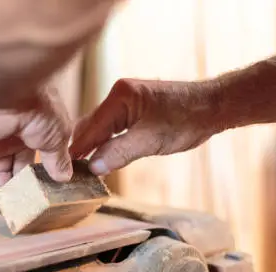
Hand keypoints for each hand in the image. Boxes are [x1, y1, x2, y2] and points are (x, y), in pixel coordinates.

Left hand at [0, 86, 73, 211]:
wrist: (12, 90)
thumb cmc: (38, 106)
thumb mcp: (56, 138)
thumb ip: (57, 160)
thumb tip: (65, 176)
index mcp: (23, 134)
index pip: (19, 163)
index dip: (21, 181)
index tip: (27, 198)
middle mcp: (1, 137)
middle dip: (3, 190)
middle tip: (8, 208)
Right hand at [69, 78, 223, 174]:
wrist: (213, 107)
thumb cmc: (186, 119)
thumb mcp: (151, 141)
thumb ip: (119, 153)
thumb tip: (94, 168)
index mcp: (120, 96)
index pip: (91, 127)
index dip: (77, 150)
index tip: (62, 168)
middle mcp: (119, 94)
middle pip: (92, 126)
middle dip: (82, 149)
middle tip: (68, 173)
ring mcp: (126, 100)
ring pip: (102, 127)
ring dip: (94, 147)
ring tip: (82, 169)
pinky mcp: (135, 108)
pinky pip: (113, 127)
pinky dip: (107, 142)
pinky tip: (102, 156)